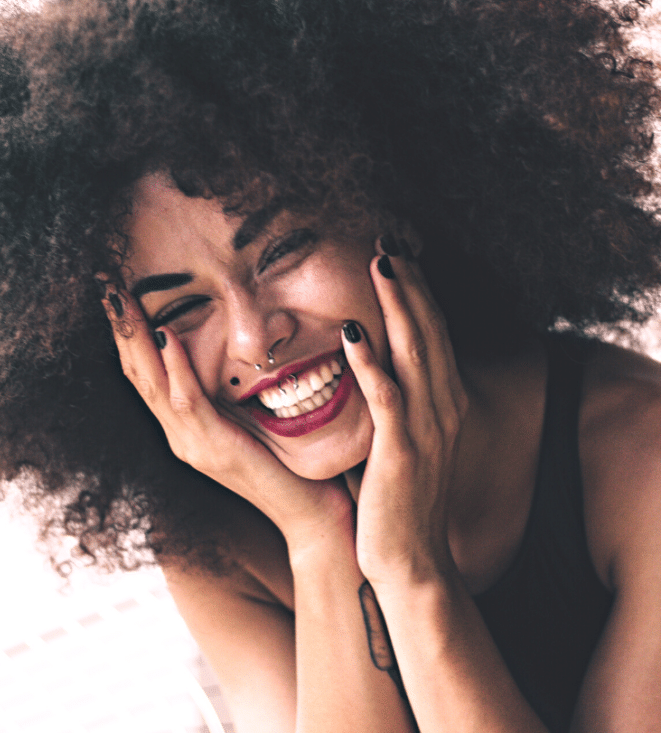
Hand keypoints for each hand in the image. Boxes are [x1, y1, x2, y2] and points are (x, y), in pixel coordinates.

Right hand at [101, 286, 354, 552]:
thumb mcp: (253, 421)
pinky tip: (168, 336)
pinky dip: (176, 368)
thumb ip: (234, 393)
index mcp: (186, 428)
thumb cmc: (289, 464)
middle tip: (105, 285)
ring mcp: (193, 445)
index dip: (128, 336)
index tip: (119, 294)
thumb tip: (232, 349)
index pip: (146, 375)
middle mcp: (180, 437)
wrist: (310, 514)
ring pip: (152, 385)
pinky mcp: (215, 449)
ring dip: (136, 339)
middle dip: (120, 329)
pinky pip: (189, 403)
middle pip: (137, 376)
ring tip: (122, 299)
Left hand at [342, 241, 468, 585]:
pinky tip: (353, 330)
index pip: (434, 333)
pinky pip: (386, 397)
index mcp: (446, 403)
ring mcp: (427, 428)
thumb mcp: (410, 441)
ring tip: (380, 262)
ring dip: (398, 304)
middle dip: (411, 282)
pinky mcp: (401, 451)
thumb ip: (398, 402)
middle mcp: (444, 407)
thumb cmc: (402, 499)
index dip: (418, 292)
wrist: (412, 560)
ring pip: (415, 352)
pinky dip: (370, 361)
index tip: (400, 255)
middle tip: (390, 239)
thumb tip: (372, 366)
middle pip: (430, 330)